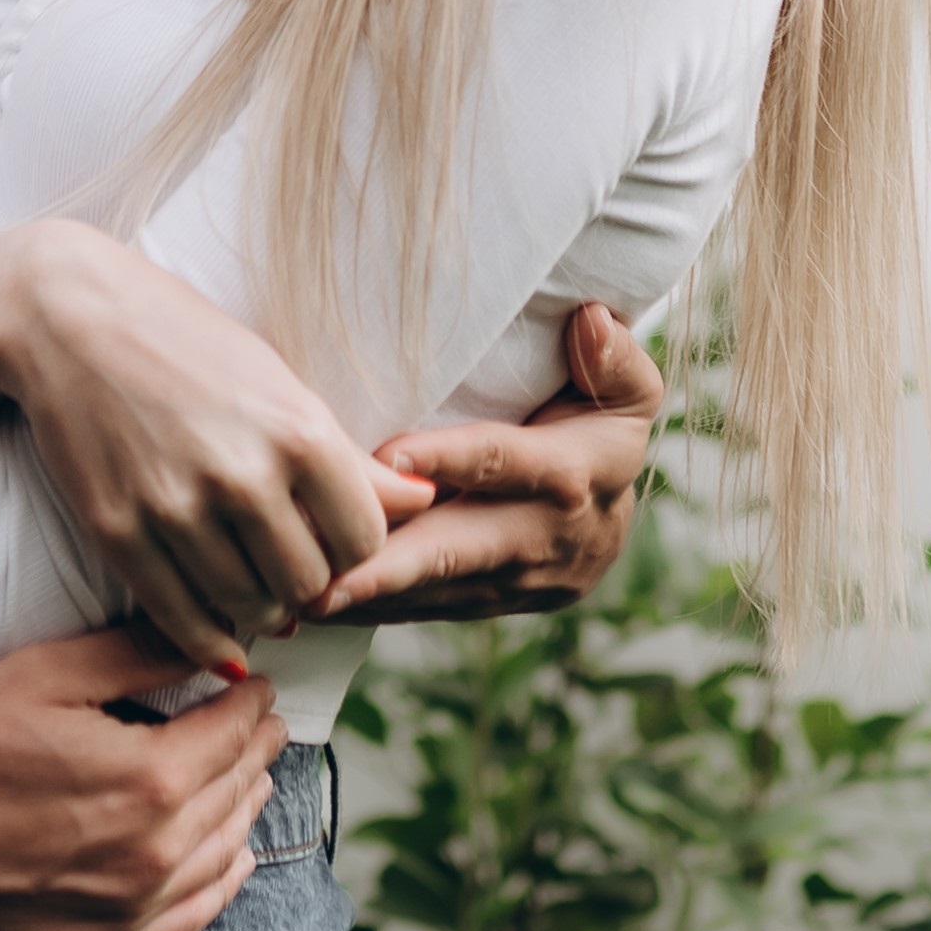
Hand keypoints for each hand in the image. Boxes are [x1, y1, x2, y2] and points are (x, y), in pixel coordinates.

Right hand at [0, 223, 409, 674]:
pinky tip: (225, 641)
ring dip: (261, 609)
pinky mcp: (118, 533)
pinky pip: (179, 617)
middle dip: (309, 584)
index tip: (334, 541)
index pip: (363, 540)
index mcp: (298, 432)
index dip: (355, 549)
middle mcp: (242, 477)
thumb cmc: (184, 339)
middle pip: (308, 583)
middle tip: (294, 571)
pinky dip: (210, 641)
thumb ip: (347, 458)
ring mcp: (176, 510)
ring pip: (249, 607)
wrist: (65, 318)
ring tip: (259, 593)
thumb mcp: (277, 381)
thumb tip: (424, 500)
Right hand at [0, 625, 285, 930]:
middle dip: (255, 748)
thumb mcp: (42, 675)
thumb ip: (135, 655)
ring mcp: (130, 910)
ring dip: (246, 808)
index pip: (236, 730)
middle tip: (261, 721)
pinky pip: (192, 915)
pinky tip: (232, 858)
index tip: (256, 682)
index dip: (252, 700)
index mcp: (150, 779)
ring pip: (227, 853)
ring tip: (252, 776)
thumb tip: (211, 639)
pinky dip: (223, 880)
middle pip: (238, 789)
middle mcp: (154, 853)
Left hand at [312, 302, 663, 625]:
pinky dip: (376, 608)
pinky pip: (430, 610)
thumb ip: (614, 359)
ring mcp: (523, 583)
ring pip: (438, 589)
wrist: (613, 516)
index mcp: (581, 473)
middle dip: (393, 566)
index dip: (452, 459)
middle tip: (325, 577)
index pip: (509, 462)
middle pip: (463, 550)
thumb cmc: (604, 425)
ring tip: (303, 594)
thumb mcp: (628, 389)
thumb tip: (591, 321)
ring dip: (372, 595)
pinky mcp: (494, 607)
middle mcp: (552, 538)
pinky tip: (320, 606)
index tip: (389, 457)